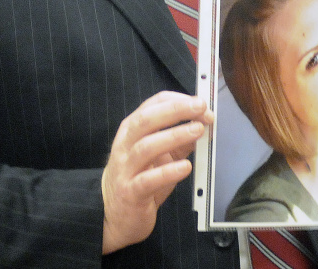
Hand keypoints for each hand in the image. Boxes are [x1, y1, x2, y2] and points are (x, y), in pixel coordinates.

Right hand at [101, 91, 212, 254]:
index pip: (152, 105)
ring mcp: (125, 169)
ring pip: (146, 147)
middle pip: (146, 120)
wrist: (115, 215)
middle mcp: (125, 145)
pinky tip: (186, 167)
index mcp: (131, 130)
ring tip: (197, 131)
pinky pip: (148, 180)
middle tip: (201, 108)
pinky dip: (168, 172)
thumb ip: (178, 142)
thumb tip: (202, 125)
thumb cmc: (140, 178)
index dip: (178, 101)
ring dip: (174, 136)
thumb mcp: (160, 156)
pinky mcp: (130, 193)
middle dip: (175, 111)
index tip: (201, 104)